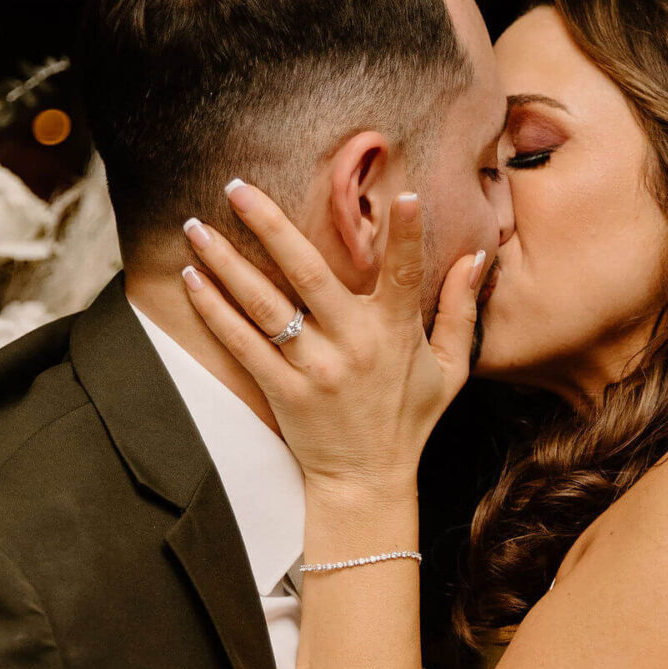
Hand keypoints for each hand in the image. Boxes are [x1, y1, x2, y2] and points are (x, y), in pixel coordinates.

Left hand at [180, 182, 486, 502]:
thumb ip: (460, 311)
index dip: (405, 235)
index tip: (400, 193)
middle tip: (237, 186)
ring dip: (226, 261)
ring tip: (195, 226)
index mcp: (397, 333)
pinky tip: (192, 278)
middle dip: (269, 225)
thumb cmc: (408, 420)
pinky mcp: (283, 392)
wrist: (367, 482)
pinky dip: (214, 310)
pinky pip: (243, 344)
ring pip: (264, 304)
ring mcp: (315, 370)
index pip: (406, 274)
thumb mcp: (451, 369)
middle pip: (309, 273)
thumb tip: (475, 258)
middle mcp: (354, 346)